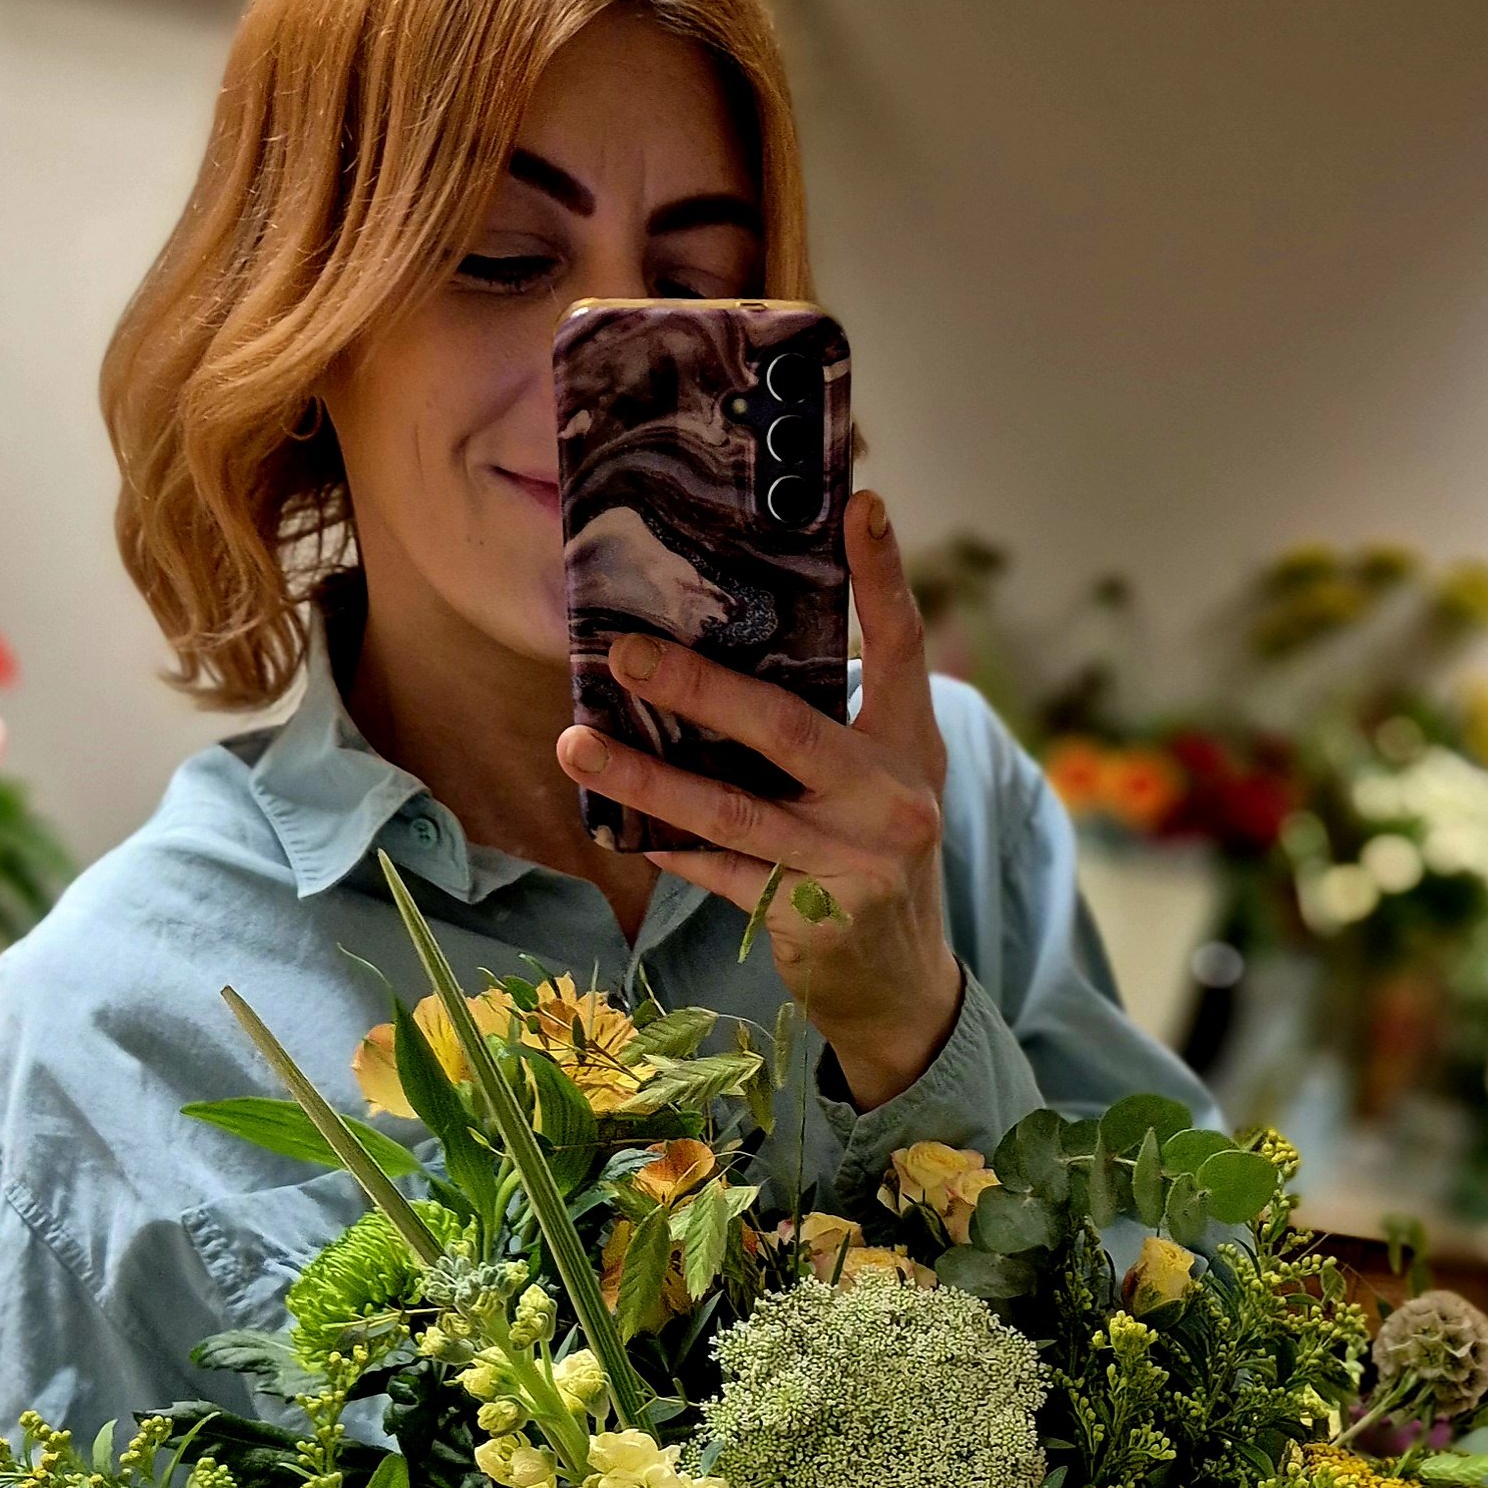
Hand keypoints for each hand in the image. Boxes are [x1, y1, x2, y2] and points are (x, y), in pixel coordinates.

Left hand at [557, 493, 960, 1114]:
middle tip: (623, 655)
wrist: (905, 986)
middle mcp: (891, 799)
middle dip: (697, 687)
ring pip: (731, 810)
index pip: (902, 646)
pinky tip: (616, 823)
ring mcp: (851, 862)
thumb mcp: (881, 783)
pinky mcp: (810, 915)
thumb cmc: (874, 857)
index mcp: (912, 746)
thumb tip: (721, 653)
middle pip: (784, 729)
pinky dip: (666, 845)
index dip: (883, 575)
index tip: (859, 501)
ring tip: (575, 746)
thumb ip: (833, 723)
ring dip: (645, 777)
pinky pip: (718, 871)